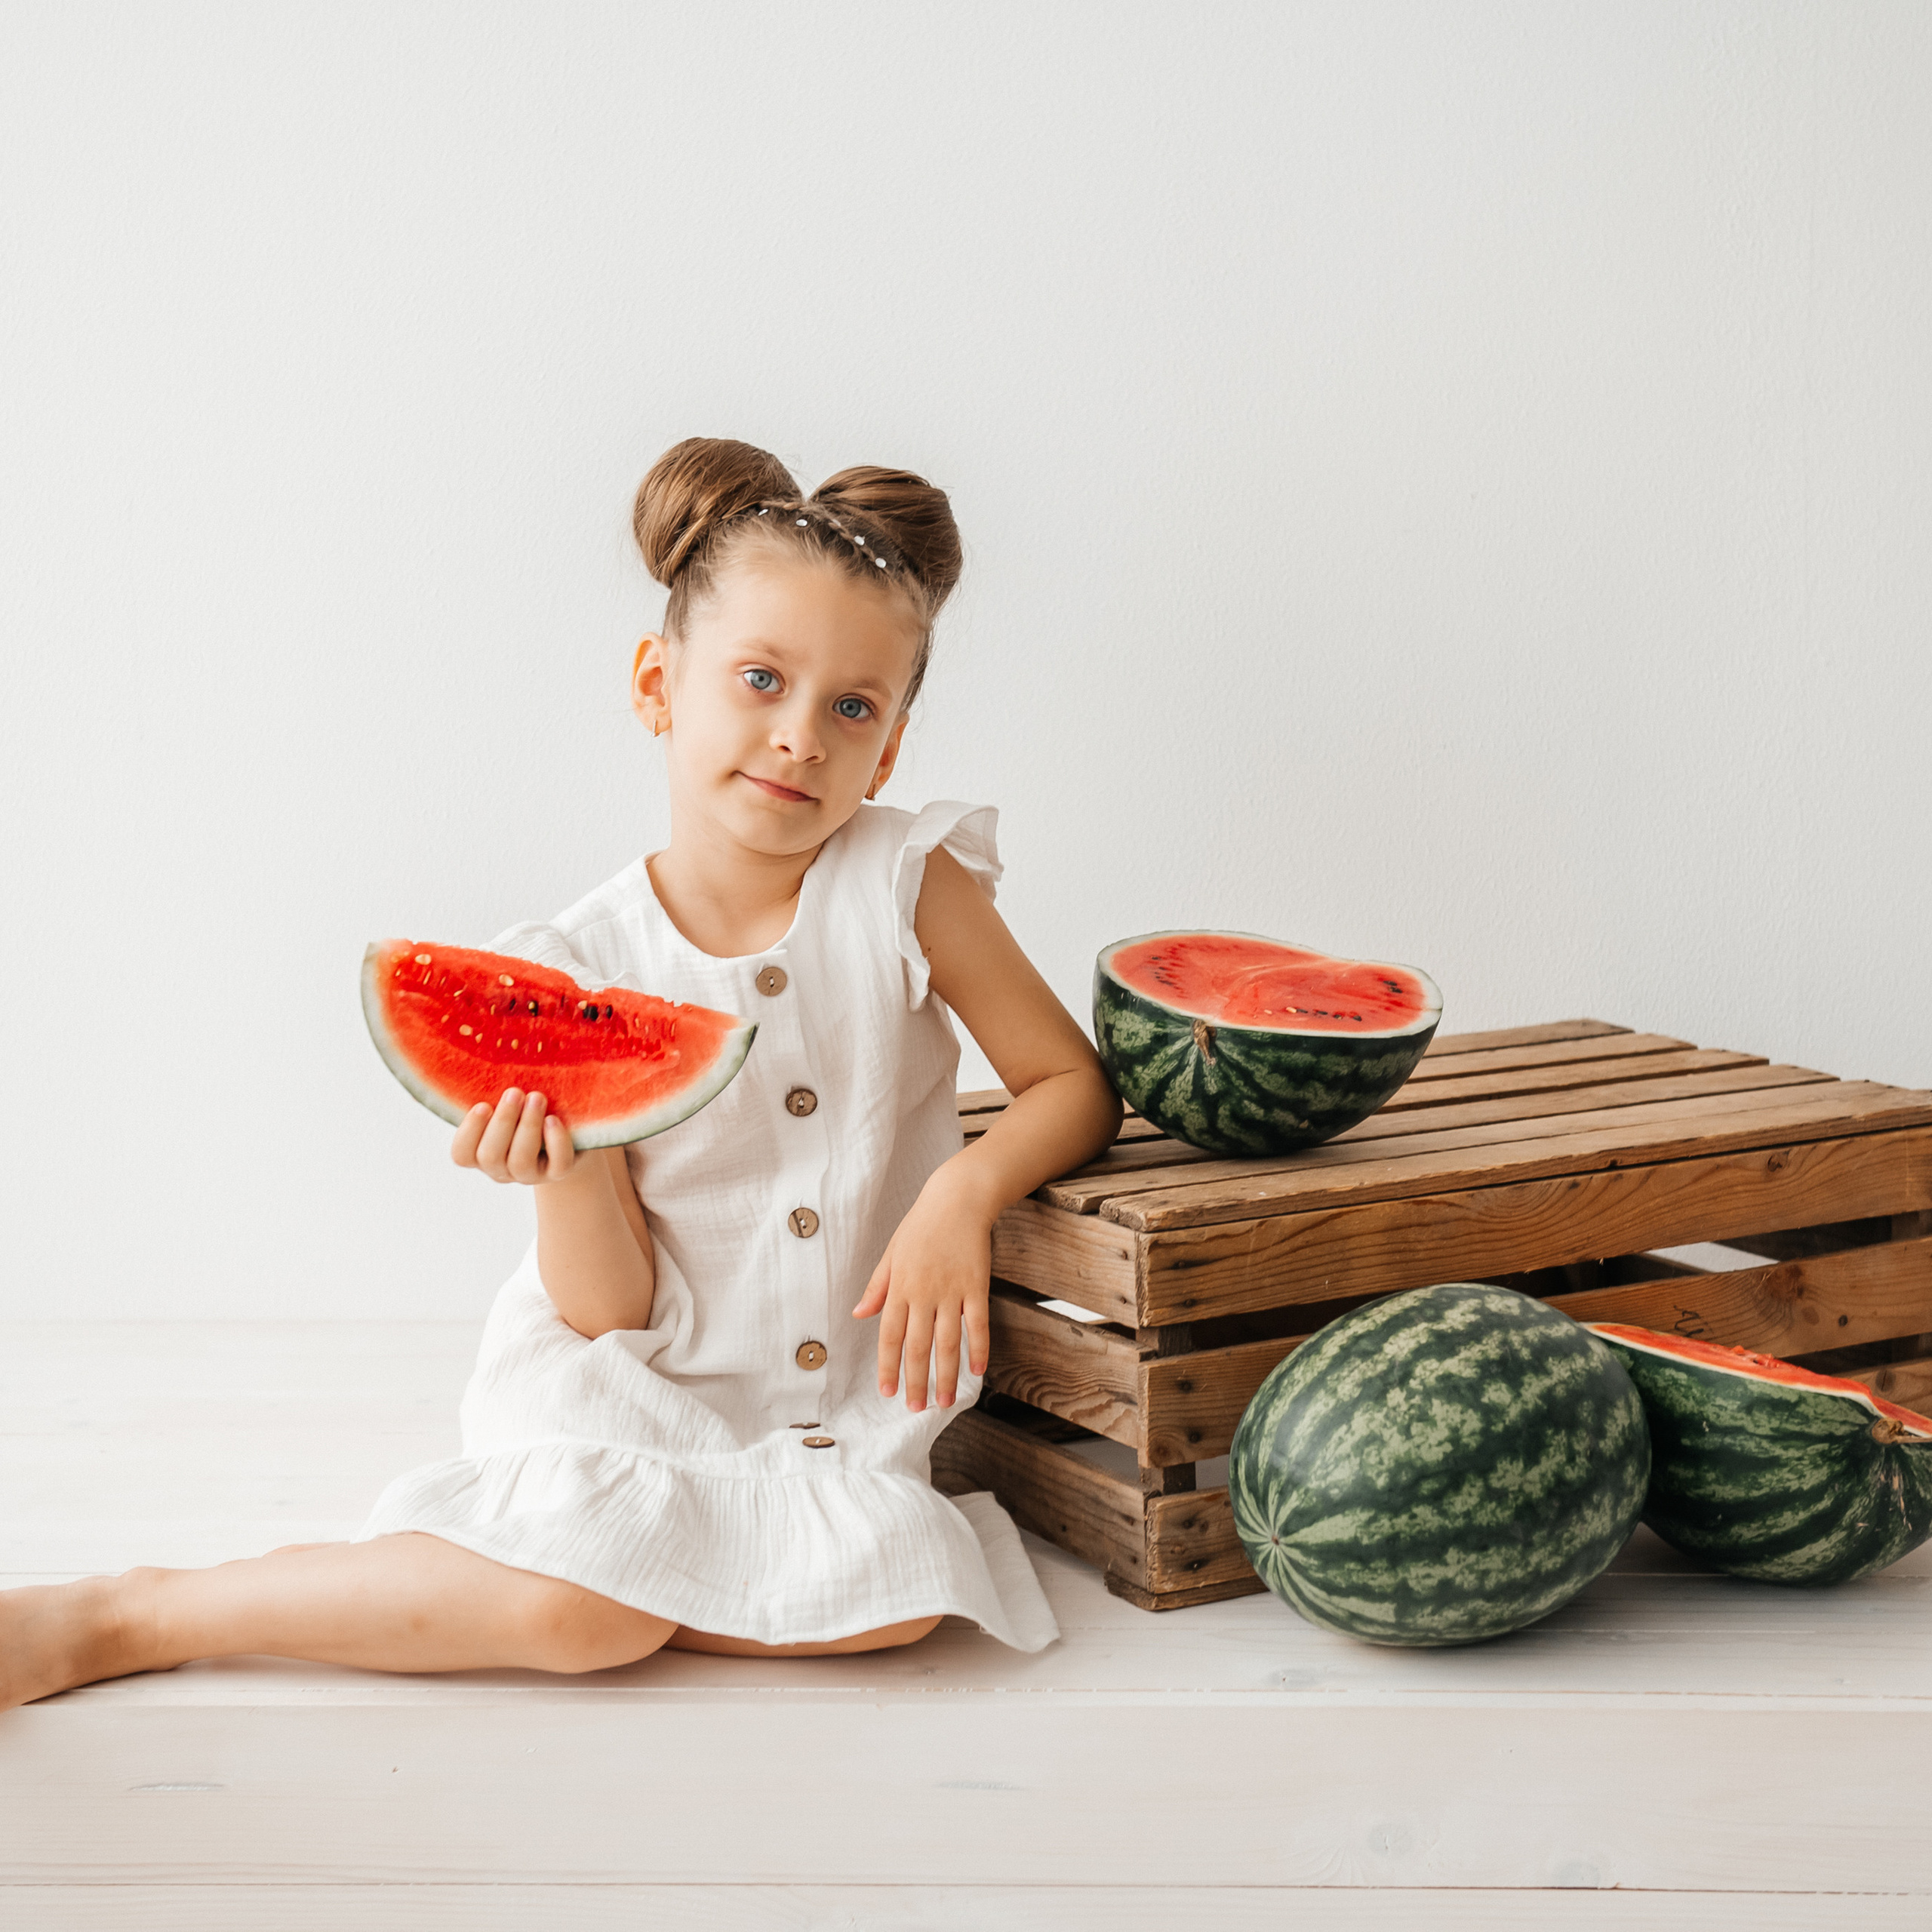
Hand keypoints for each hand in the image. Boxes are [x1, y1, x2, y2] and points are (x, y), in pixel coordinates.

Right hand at [450, 1087, 577, 1184]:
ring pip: (520, 1161)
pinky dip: (555, 1141)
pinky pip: (557, 1165)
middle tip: (515, 1092)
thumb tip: (487, 1053)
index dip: (469, 1132)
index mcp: (481, 1152)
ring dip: (528, 1126)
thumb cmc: (526, 1108)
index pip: (462, 1154)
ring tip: (537, 1097)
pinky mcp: (558, 1172)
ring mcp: (530, 1174)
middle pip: (490, 1156)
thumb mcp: (510, 1103)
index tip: (483, 1105)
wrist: (568, 1132)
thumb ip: (495, 1092)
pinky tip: (554, 1119)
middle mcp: (502, 1168)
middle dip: (503, 1122)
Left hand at [852, 1172, 992, 1412]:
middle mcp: (923, 1293)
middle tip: (916, 1408)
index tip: (887, 1392)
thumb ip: (877, 1287)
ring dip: (946, 1375)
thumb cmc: (921, 1225)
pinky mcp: (977, 1285)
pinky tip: (977, 1370)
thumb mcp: (891, 1253)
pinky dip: (978, 1348)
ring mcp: (952, 1290)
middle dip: (915, 1381)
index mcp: (899, 1286)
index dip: (887, 1367)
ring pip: (947, 1342)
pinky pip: (978, 1323)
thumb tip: (858, 1314)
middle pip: (917, 1346)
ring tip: (945, 1402)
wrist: (957, 1199)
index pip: (889, 1336)